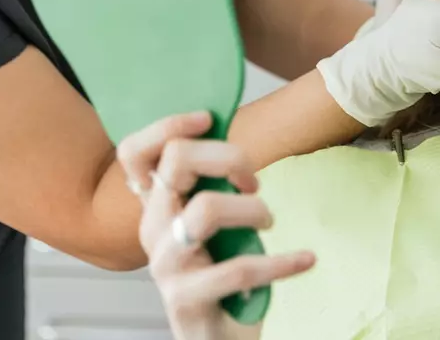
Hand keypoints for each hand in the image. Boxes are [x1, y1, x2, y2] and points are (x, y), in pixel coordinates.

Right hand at [118, 112, 314, 339]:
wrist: (218, 336)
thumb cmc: (219, 273)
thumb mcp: (215, 222)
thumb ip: (215, 182)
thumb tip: (233, 135)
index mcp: (157, 205)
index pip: (134, 153)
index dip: (166, 126)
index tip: (208, 120)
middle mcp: (152, 228)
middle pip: (175, 163)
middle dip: (227, 158)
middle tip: (254, 181)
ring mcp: (165, 264)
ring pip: (205, 210)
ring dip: (251, 209)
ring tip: (269, 222)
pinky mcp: (184, 299)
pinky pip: (237, 269)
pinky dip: (281, 262)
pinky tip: (304, 259)